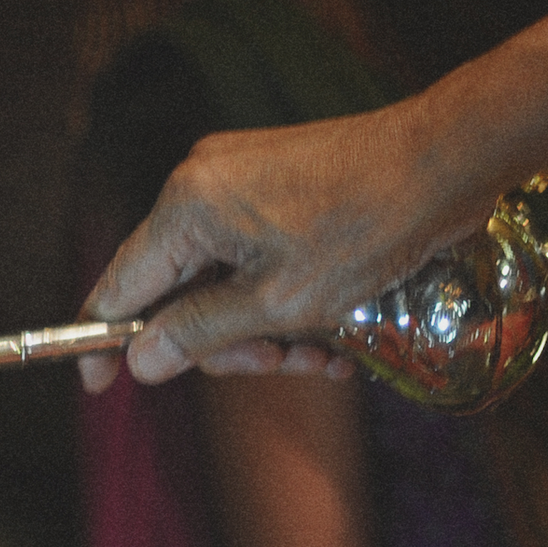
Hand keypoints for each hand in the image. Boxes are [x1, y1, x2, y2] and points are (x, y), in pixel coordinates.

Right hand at [78, 96, 500, 389]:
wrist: (448, 158)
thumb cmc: (369, 226)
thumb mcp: (279, 302)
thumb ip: (199, 333)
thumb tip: (139, 360)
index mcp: (187, 207)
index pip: (119, 286)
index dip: (104, 343)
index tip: (98, 388)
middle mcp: (199, 183)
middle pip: (177, 290)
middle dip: (225, 341)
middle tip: (279, 365)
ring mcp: (235, 176)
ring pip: (220, 278)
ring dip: (263, 325)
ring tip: (322, 352)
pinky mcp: (270, 178)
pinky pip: (251, 252)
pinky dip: (279, 293)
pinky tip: (329, 326)